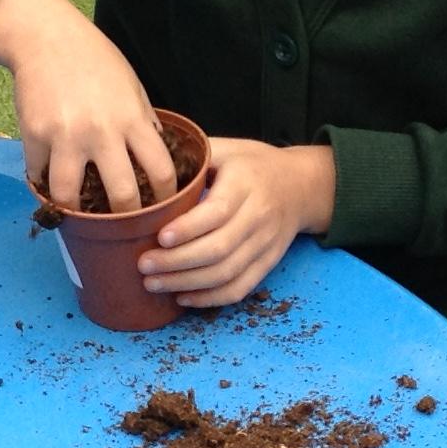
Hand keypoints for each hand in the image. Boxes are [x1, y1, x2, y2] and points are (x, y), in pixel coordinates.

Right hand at [0, 0, 174, 212]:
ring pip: (70, 197)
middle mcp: (101, 132)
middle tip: (124, 226)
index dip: (166, 199)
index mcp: (132, 119)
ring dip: (76, 212)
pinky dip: (44, 186)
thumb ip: (144, 125)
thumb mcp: (132, 88)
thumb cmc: (97, 61)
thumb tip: (156, 163)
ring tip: (81, 214)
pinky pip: (39, 177)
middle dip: (126, 219)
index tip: (164, 210)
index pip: (160, 171)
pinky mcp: (34, 136)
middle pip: (121, 195)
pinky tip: (52, 186)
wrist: (48, 38)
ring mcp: (64, 137)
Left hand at [140, 139, 335, 307]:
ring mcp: (266, 244)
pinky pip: (240, 288)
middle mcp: (259, 216)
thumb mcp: (228, 148)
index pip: (218, 212)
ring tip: (153, 283)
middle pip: (219, 249)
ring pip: (226, 273)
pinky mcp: (268, 263)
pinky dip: (210, 299)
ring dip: (187, 283)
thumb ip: (194, 156)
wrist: (303, 186)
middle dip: (177, 262)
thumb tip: (148, 163)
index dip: (188, 229)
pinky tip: (182, 297)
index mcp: (246, 183)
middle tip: (143, 265)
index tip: (160, 238)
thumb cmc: (254, 165)